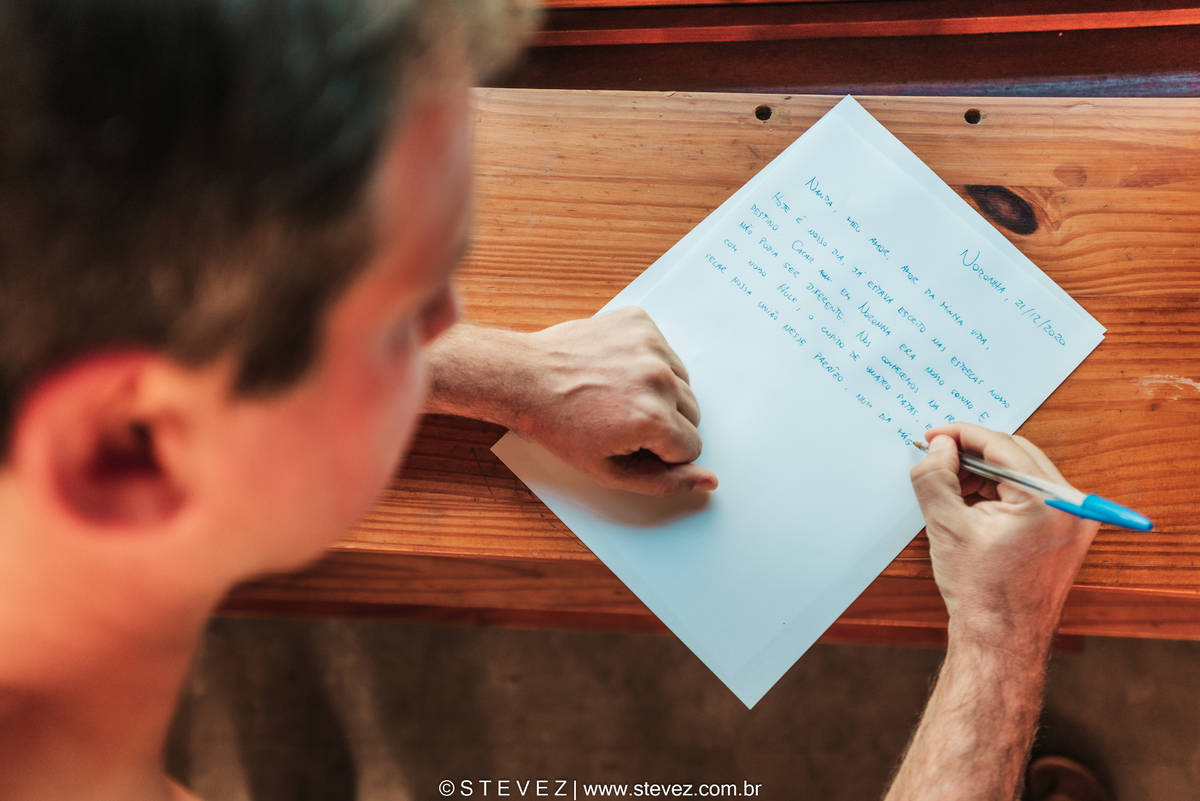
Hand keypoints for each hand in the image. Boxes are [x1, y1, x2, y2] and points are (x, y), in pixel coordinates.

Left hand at [424, 307, 716, 495]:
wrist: (526, 379)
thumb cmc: (561, 427)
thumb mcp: (609, 471)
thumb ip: (664, 482)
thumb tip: (709, 480)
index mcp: (653, 418)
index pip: (691, 446)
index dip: (662, 452)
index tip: (631, 443)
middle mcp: (658, 377)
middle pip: (693, 414)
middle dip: (665, 423)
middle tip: (622, 420)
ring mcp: (650, 344)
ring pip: (683, 382)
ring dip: (660, 392)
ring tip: (619, 395)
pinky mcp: (639, 321)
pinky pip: (665, 351)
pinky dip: (647, 362)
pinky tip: (616, 370)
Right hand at [910, 423, 1098, 646]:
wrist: (1001, 640)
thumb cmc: (982, 593)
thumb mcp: (947, 526)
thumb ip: (936, 477)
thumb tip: (939, 447)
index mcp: (1049, 501)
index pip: (1001, 445)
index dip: (961, 435)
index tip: (934, 435)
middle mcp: (1071, 506)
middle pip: (1015, 453)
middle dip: (972, 453)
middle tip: (937, 458)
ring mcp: (1074, 518)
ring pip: (1021, 472)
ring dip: (984, 473)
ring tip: (950, 489)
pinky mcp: (1067, 530)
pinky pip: (1030, 494)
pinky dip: (999, 492)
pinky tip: (970, 504)